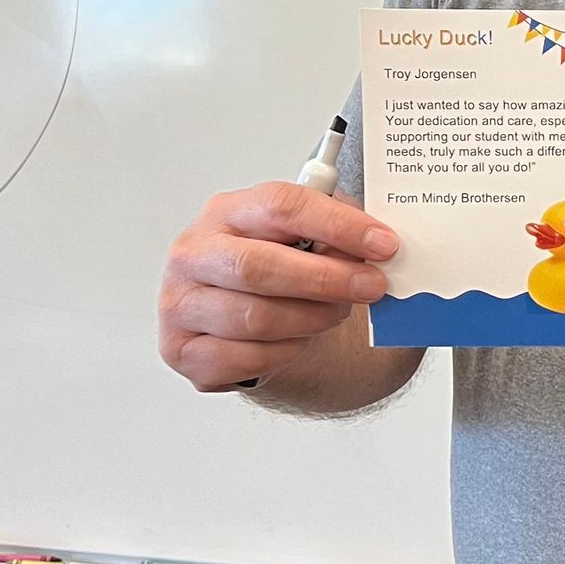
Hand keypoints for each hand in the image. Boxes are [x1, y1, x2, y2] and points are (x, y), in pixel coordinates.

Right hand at [159, 183, 396, 392]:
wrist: (244, 319)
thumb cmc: (278, 269)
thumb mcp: (307, 240)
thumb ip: (336, 236)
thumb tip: (378, 248)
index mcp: (227, 212)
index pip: (280, 206)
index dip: (337, 225)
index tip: (383, 244)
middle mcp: (194, 254)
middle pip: (259, 267)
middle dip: (326, 280)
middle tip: (373, 286)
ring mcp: (181, 304)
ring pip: (255, 318)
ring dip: (311, 320)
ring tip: (335, 314)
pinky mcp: (184, 350)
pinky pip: (245, 357)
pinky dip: (285, 352)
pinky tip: (300, 341)